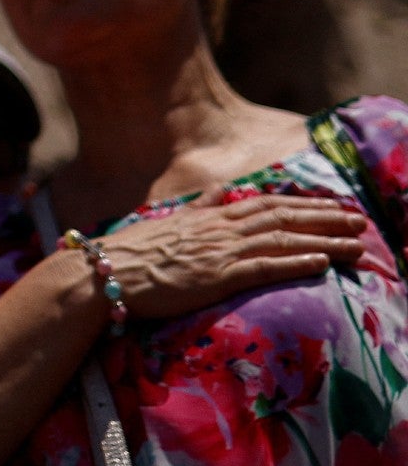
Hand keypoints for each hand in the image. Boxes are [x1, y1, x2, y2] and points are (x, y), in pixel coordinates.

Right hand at [96, 191, 369, 319]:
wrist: (106, 272)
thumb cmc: (134, 253)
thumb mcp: (170, 223)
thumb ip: (200, 206)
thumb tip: (220, 188)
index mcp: (209, 217)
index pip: (265, 205)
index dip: (302, 204)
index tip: (332, 205)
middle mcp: (218, 229)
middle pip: (281, 218)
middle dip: (324, 218)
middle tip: (359, 220)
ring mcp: (218, 252)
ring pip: (281, 240)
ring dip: (322, 240)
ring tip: (356, 243)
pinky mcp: (215, 277)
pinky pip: (263, 267)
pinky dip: (295, 262)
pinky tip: (321, 261)